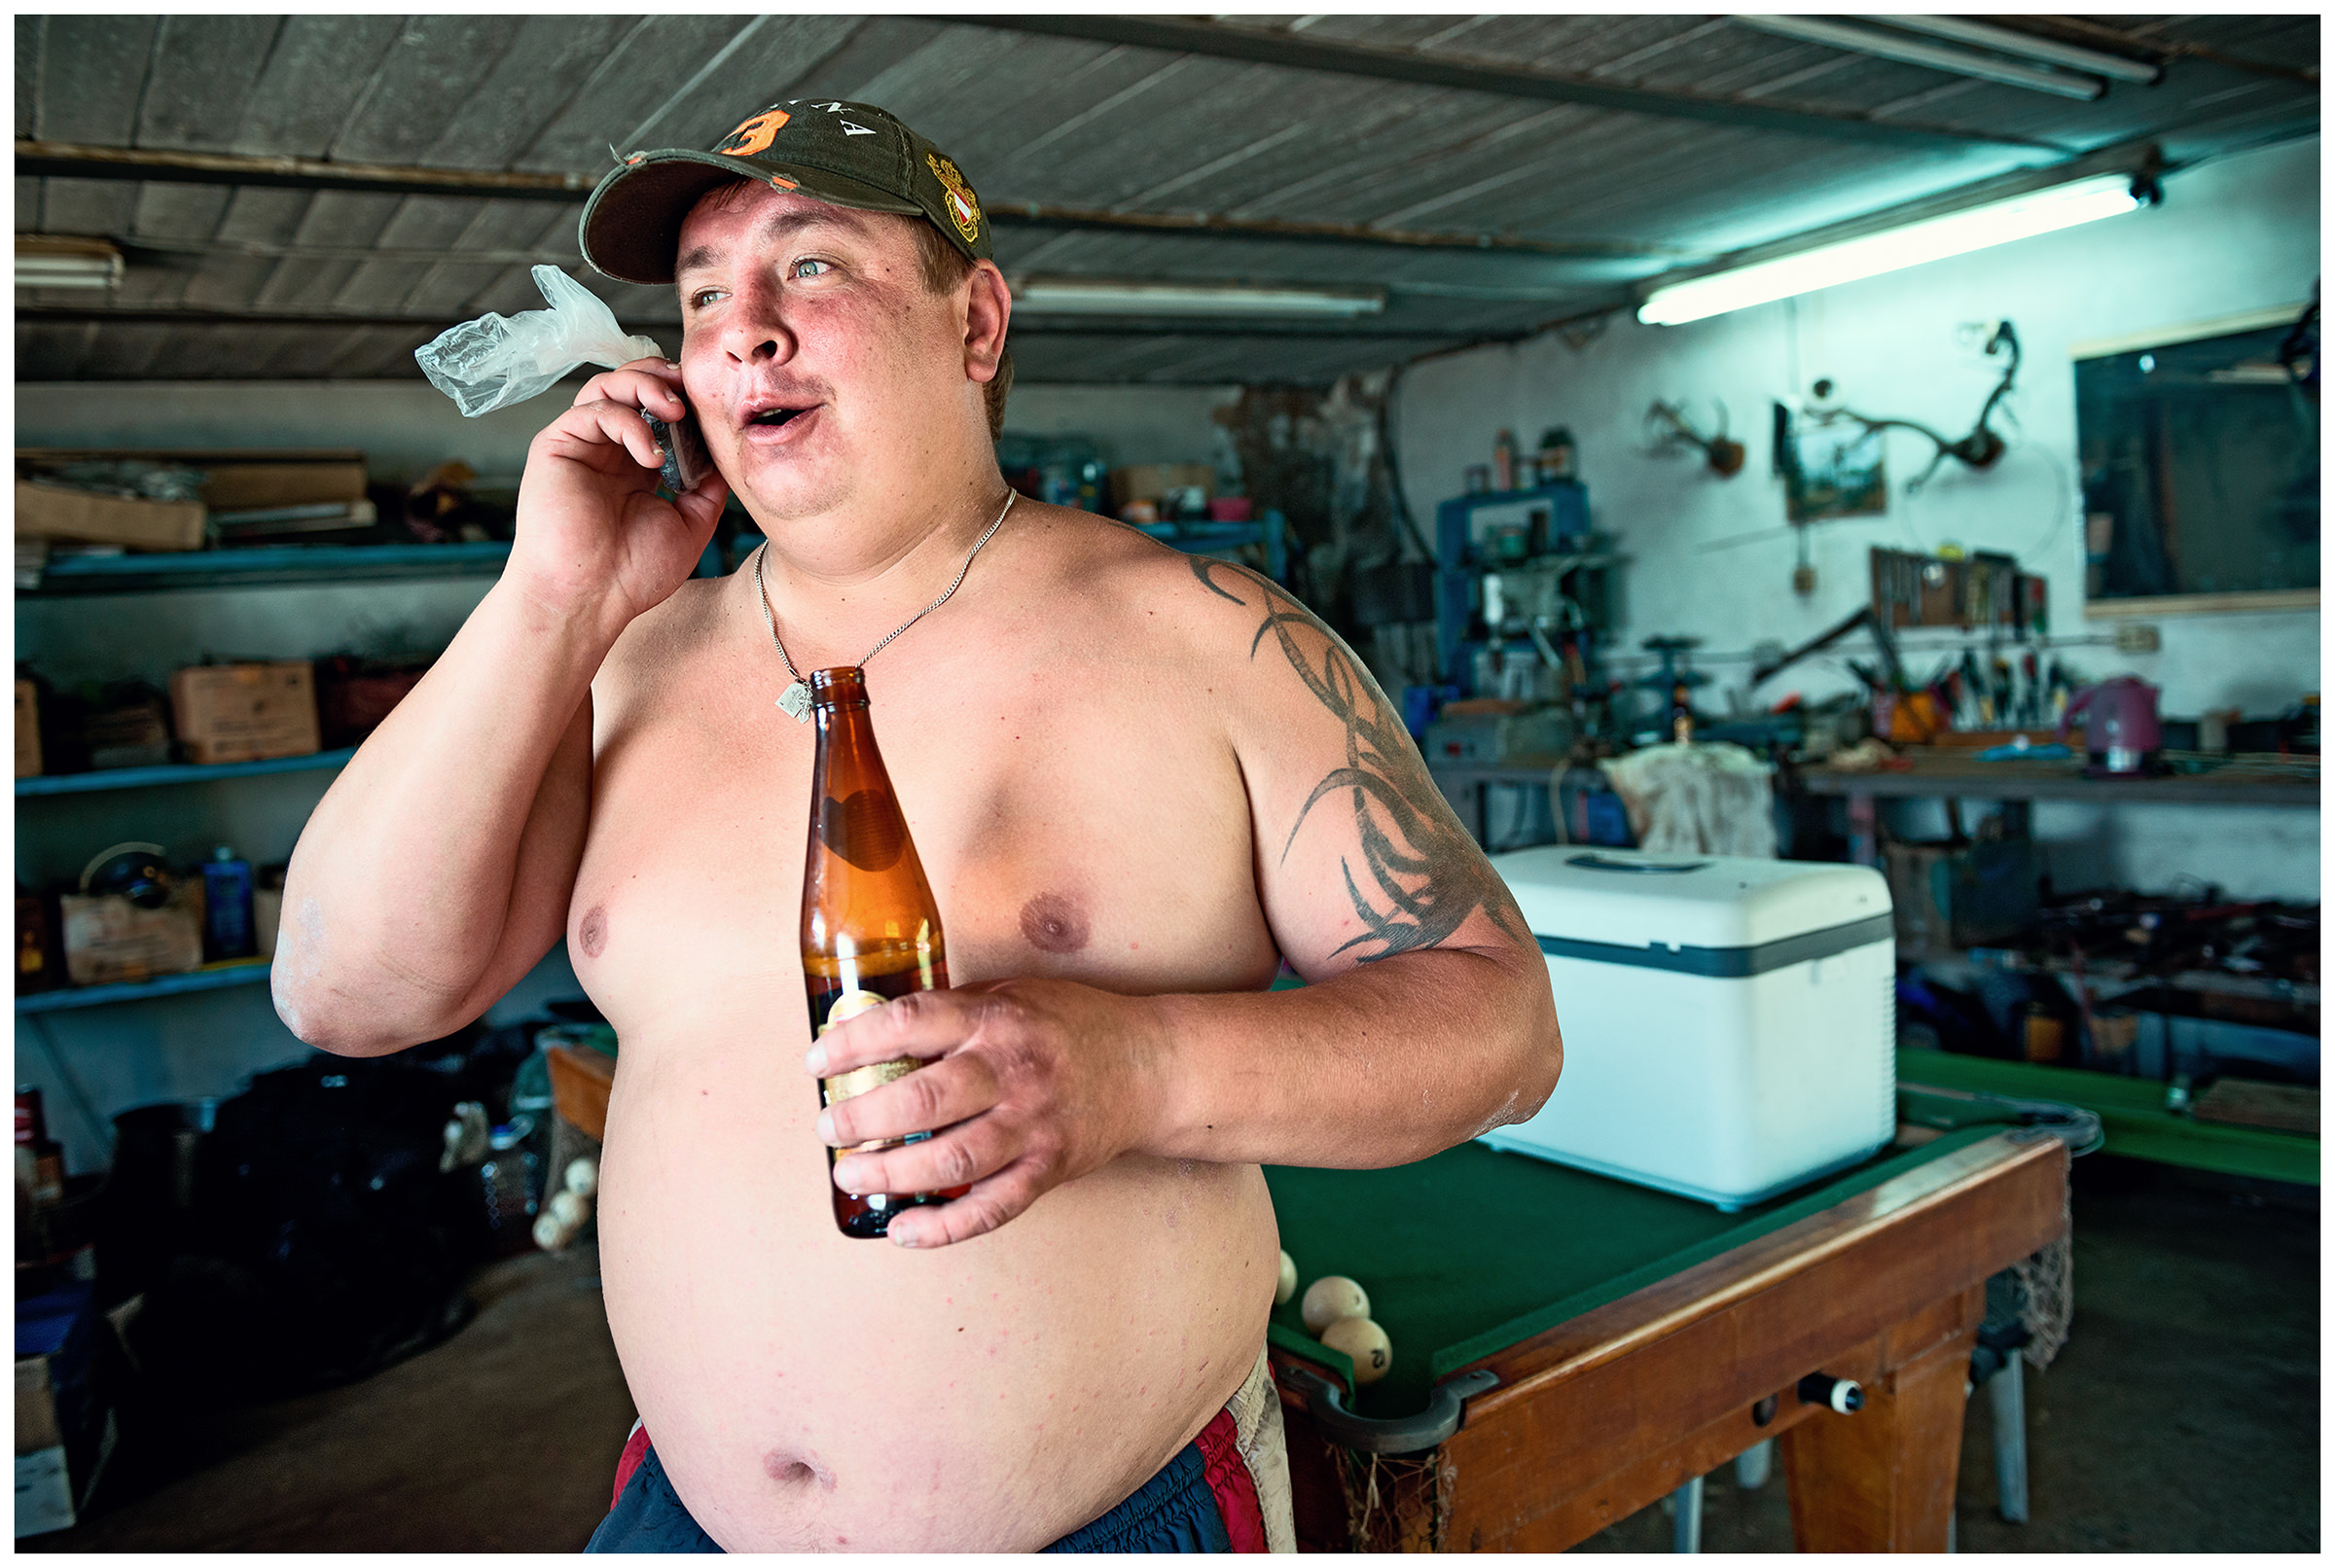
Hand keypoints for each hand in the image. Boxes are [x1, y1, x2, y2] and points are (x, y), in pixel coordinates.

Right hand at [509, 357, 731, 628]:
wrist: (589, 600)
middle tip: (690, 393)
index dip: (683, 398)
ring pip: (607, 386)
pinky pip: (592, 410)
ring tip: (675, 411)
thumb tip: (726, 456)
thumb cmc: (633, 574)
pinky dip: (627, 421)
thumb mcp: (689, 526)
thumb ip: (707, 488)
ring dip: (645, 387)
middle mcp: (607, 450)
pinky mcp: (556, 446)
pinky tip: (649, 455)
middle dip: (663, 379)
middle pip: (631, 386)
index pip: (657, 410)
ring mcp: (581, 446)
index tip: (711, 405)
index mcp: (635, 466)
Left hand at [805, 978, 1169, 1247]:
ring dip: (891, 1174)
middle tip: (827, 1128)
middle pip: (923, 1100)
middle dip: (861, 1118)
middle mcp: (1014, 1072)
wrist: (1152, 1067)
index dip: (854, 1043)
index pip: (910, 1024)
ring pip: (952, 1160)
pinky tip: (904, 1230)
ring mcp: (1034, 1125)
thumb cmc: (1073, 1026)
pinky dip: (944, 1227)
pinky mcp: (1050, 1169)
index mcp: (997, 1019)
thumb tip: (874, 1033)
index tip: (819, 1062)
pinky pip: (992, 1208)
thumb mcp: (1014, 994)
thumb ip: (954, 1012)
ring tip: (851, 1174)